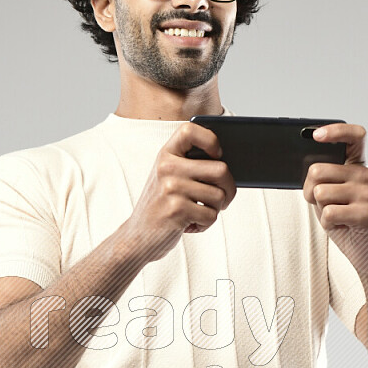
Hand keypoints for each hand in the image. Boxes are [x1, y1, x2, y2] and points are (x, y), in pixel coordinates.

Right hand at [126, 122, 236, 261]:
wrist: (138, 236)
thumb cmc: (161, 206)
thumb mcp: (168, 178)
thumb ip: (190, 165)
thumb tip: (229, 165)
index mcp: (166, 155)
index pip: (190, 130)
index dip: (211, 140)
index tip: (217, 155)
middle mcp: (167, 167)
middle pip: (221, 169)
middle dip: (229, 188)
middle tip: (222, 199)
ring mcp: (171, 188)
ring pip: (219, 196)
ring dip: (215, 210)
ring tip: (198, 213)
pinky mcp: (177, 210)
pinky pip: (211, 215)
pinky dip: (206, 224)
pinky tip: (191, 224)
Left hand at [304, 123, 367, 278]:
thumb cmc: (346, 222)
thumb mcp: (331, 195)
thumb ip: (322, 179)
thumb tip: (306, 170)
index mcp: (358, 166)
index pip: (354, 136)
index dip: (335, 131)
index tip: (315, 136)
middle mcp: (366, 175)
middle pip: (317, 170)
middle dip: (309, 191)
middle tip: (324, 205)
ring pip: (320, 193)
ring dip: (320, 210)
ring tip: (337, 217)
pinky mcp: (366, 214)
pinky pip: (328, 213)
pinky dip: (328, 225)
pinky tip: (342, 227)